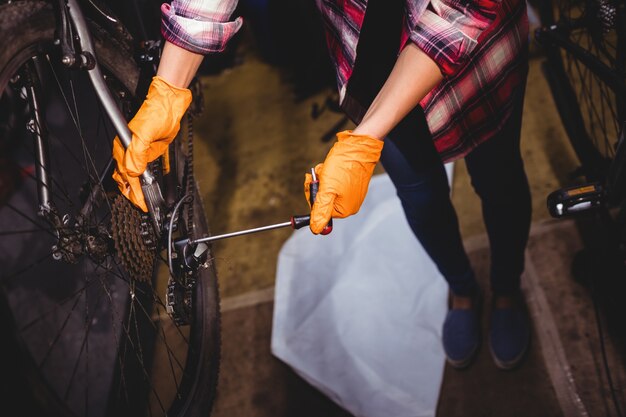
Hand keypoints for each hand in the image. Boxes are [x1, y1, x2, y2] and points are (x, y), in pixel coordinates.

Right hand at [112, 76, 191, 210]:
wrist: (168, 103)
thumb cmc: (157, 113)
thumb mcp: (147, 134)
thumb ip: (138, 153)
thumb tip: (134, 171)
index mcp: (125, 147)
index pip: (128, 176)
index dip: (135, 192)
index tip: (141, 203)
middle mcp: (127, 150)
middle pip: (125, 178)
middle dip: (132, 193)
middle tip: (141, 205)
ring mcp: (135, 151)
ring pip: (129, 175)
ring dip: (134, 189)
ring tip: (141, 200)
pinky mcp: (144, 150)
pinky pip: (138, 169)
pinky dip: (140, 180)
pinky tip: (144, 186)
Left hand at [304, 131, 383, 233]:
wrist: (358, 147)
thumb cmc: (344, 167)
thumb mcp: (327, 190)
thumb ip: (320, 210)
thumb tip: (315, 229)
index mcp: (344, 210)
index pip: (319, 211)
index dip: (314, 197)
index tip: (315, 184)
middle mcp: (348, 204)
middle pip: (322, 201)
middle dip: (318, 187)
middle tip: (322, 175)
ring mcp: (349, 193)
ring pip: (325, 190)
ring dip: (322, 179)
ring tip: (328, 169)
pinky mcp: (349, 183)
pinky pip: (332, 183)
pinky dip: (328, 174)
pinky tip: (332, 168)